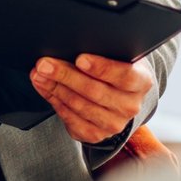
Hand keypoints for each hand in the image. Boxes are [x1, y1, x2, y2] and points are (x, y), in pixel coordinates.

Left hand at [30, 53, 154, 144]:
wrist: (120, 97)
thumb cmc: (115, 70)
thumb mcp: (118, 57)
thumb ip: (104, 51)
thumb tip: (72, 46)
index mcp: (141, 82)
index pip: (124, 75)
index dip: (101, 67)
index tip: (80, 59)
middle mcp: (130, 106)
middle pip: (94, 91)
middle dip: (65, 75)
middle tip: (45, 63)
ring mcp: (114, 123)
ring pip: (79, 105)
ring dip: (54, 88)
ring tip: (39, 74)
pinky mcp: (96, 134)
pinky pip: (71, 119)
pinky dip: (54, 101)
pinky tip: (44, 88)